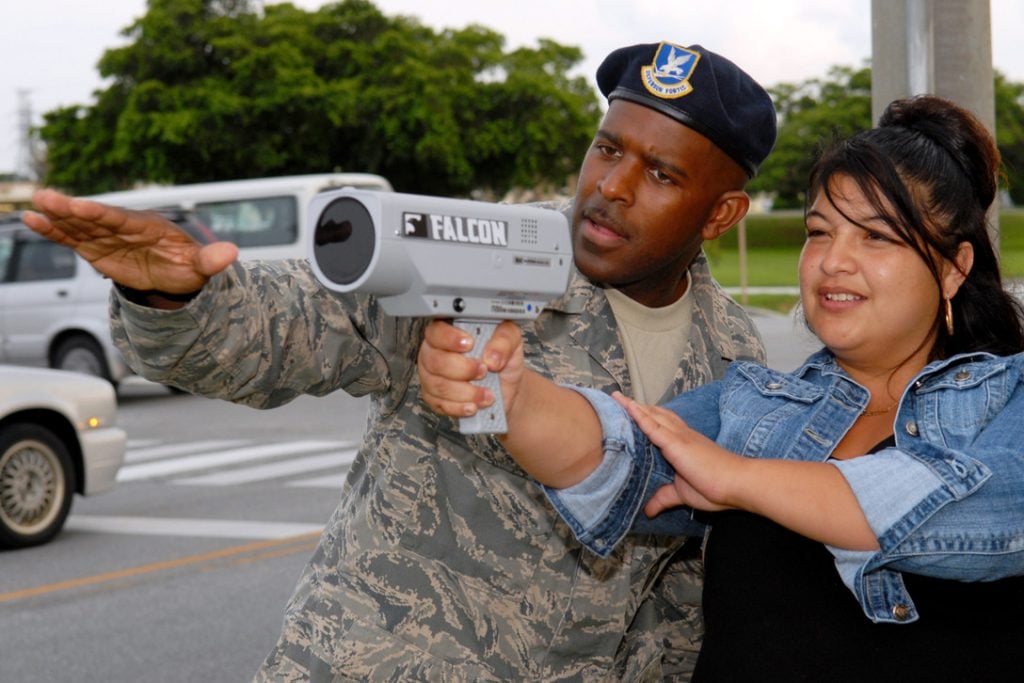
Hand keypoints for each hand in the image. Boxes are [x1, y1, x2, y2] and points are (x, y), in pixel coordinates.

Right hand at [23, 189, 237, 293]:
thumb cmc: (189, 266)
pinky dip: (53, 230)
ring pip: (79, 224)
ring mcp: (107, 236)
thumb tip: (232, 253)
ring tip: (33, 207)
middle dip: (72, 208)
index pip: (123, 219)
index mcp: (149, 226)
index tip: (83, 207)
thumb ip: (211, 259)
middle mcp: (124, 226)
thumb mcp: (202, 265)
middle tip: (46, 197)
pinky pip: (72, 237)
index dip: (103, 214)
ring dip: (57, 216)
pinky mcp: (95, 247)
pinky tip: (32, 220)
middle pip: (95, 217)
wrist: (176, 275)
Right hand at [418, 320, 524, 419]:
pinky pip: (440, 404)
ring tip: (487, 393)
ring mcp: (431, 376)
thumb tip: (491, 357)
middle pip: (435, 361)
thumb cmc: (503, 358)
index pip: (436, 331)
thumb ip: (503, 340)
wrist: (506, 386)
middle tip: (483, 371)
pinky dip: (460, 407)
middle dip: (463, 369)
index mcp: (449, 331)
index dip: (449, 338)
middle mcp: (435, 352)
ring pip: (438, 385)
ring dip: (466, 392)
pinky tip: (474, 405)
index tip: (469, 345)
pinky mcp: (434, 398)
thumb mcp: (511, 340)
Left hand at [612, 392, 742, 515]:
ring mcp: (679, 437)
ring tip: (617, 398)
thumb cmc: (716, 487)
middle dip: (637, 407)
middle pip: (655, 415)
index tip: (631, 409)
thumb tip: (649, 511)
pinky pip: (654, 426)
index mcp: (684, 444)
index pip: (661, 425)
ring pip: (652, 416)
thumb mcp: (682, 494)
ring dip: (633, 407)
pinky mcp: (677, 443)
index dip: (647, 416)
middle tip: (618, 398)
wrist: (738, 484)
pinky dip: (640, 416)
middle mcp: (681, 435)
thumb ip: (664, 498)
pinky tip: (629, 409)